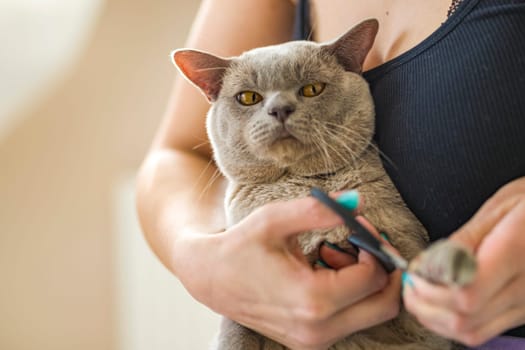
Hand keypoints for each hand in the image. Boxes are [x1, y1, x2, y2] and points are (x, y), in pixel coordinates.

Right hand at [174, 196, 400, 349]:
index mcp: (312, 300)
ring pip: (372, 314)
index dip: (374, 245)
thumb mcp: (275, 220)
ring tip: (333, 254)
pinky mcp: (310, 341)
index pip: (373, 276)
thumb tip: (359, 201)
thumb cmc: (240, 246)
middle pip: (384, 305)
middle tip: (362, 242)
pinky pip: (352, 320)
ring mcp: (314, 341)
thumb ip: (320, 210)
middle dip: (383, 269)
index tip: (356, 224)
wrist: (209, 278)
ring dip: (365, 282)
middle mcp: (318, 329)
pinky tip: (325, 270)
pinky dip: (352, 295)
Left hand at [402, 177, 524, 346]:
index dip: (431, 289)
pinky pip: (482, 331)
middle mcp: (524, 287)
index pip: (466, 292)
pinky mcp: (521, 311)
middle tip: (409, 281)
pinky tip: (437, 304)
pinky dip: (451, 323)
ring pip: (471, 331)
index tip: (414, 272)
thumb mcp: (500, 208)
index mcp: (515, 253)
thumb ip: (465, 238)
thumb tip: (432, 262)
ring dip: (434, 317)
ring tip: (417, 292)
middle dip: (424, 303)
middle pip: (464, 317)